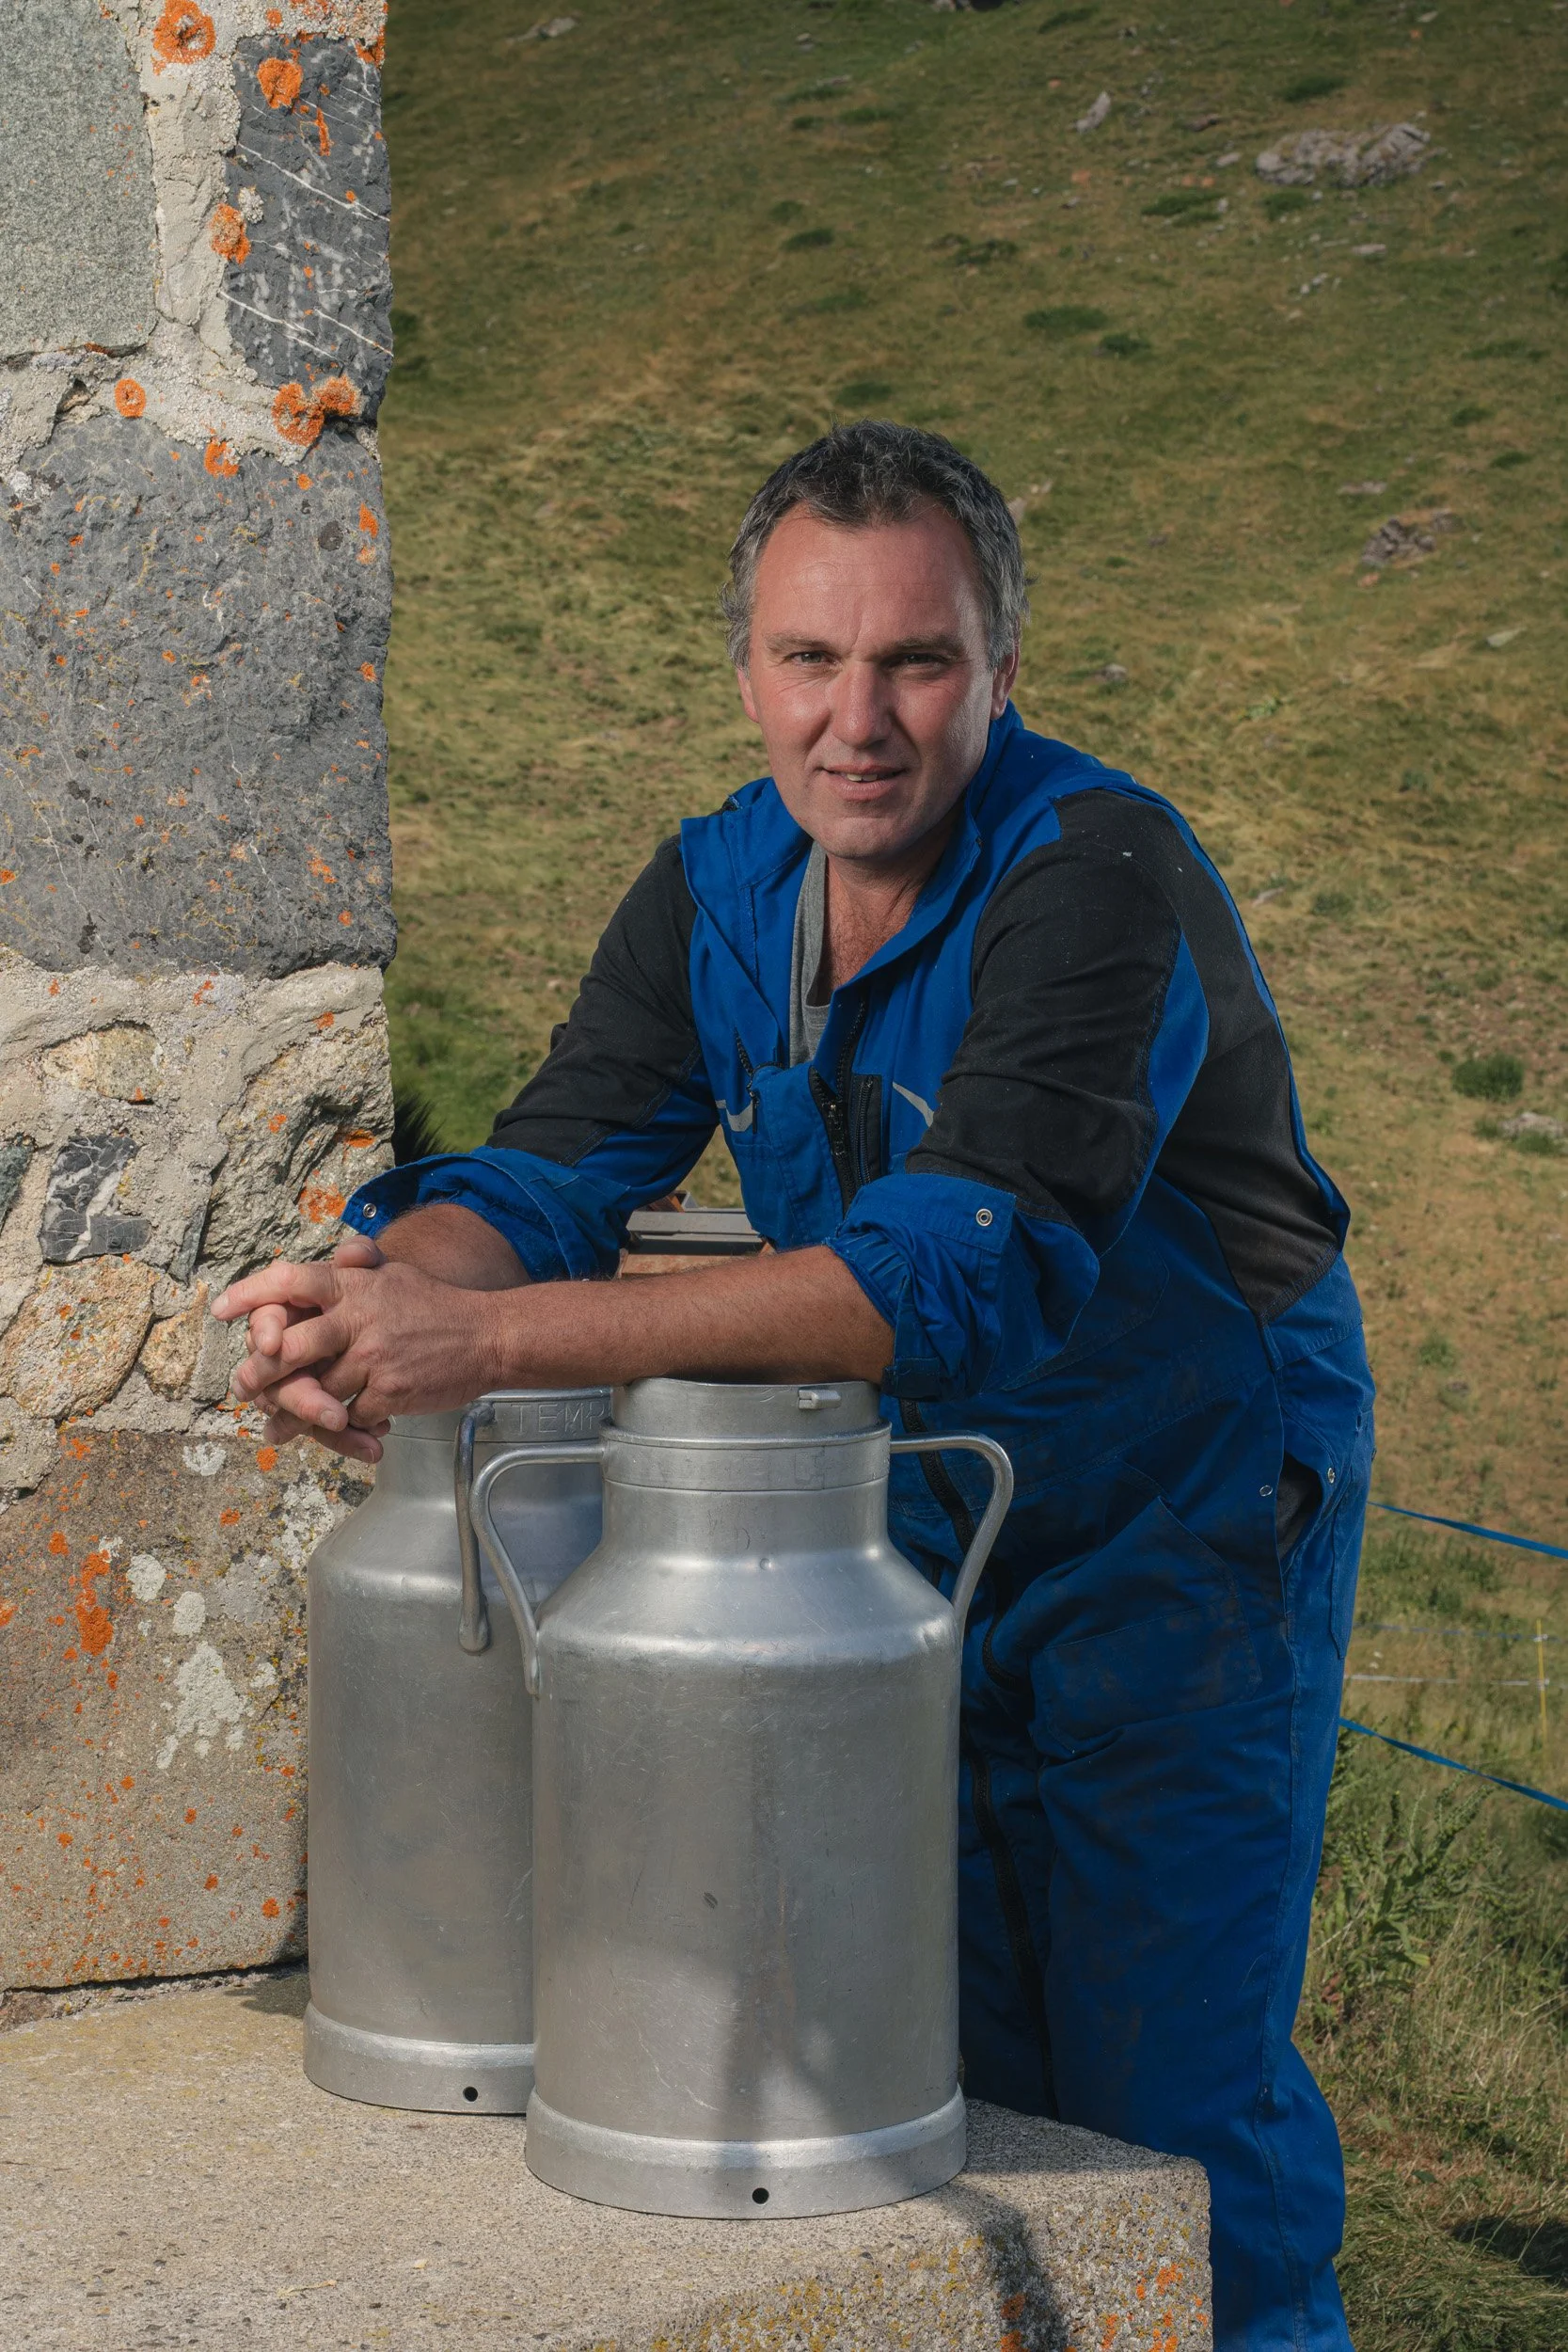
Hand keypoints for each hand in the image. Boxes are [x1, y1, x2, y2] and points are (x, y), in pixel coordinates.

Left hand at [211, 1242, 497, 1464]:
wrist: (487, 1337)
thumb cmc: (435, 1306)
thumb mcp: (393, 1277)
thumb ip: (356, 1270)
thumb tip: (336, 1258)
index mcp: (354, 1287)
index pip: (290, 1281)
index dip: (252, 1295)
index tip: (222, 1309)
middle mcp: (359, 1319)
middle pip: (288, 1348)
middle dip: (258, 1372)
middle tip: (240, 1386)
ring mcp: (373, 1358)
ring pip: (315, 1391)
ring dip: (291, 1412)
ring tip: (272, 1426)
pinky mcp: (390, 1392)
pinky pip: (350, 1415)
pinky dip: (340, 1426)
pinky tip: (333, 1431)